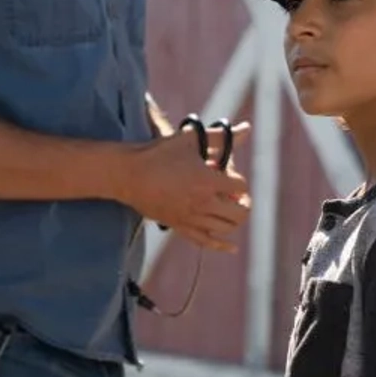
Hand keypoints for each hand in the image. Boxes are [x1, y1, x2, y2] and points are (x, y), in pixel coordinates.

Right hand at [116, 120, 251, 252]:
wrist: (129, 174)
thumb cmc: (158, 153)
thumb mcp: (190, 139)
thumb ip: (220, 136)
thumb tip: (246, 128)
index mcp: (209, 181)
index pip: (241, 186)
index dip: (238, 180)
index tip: (228, 174)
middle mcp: (203, 203)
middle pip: (239, 213)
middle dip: (243, 203)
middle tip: (236, 195)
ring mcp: (192, 218)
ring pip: (226, 228)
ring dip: (233, 219)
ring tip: (229, 209)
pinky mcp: (180, 227)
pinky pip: (206, 242)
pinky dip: (221, 246)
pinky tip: (232, 248)